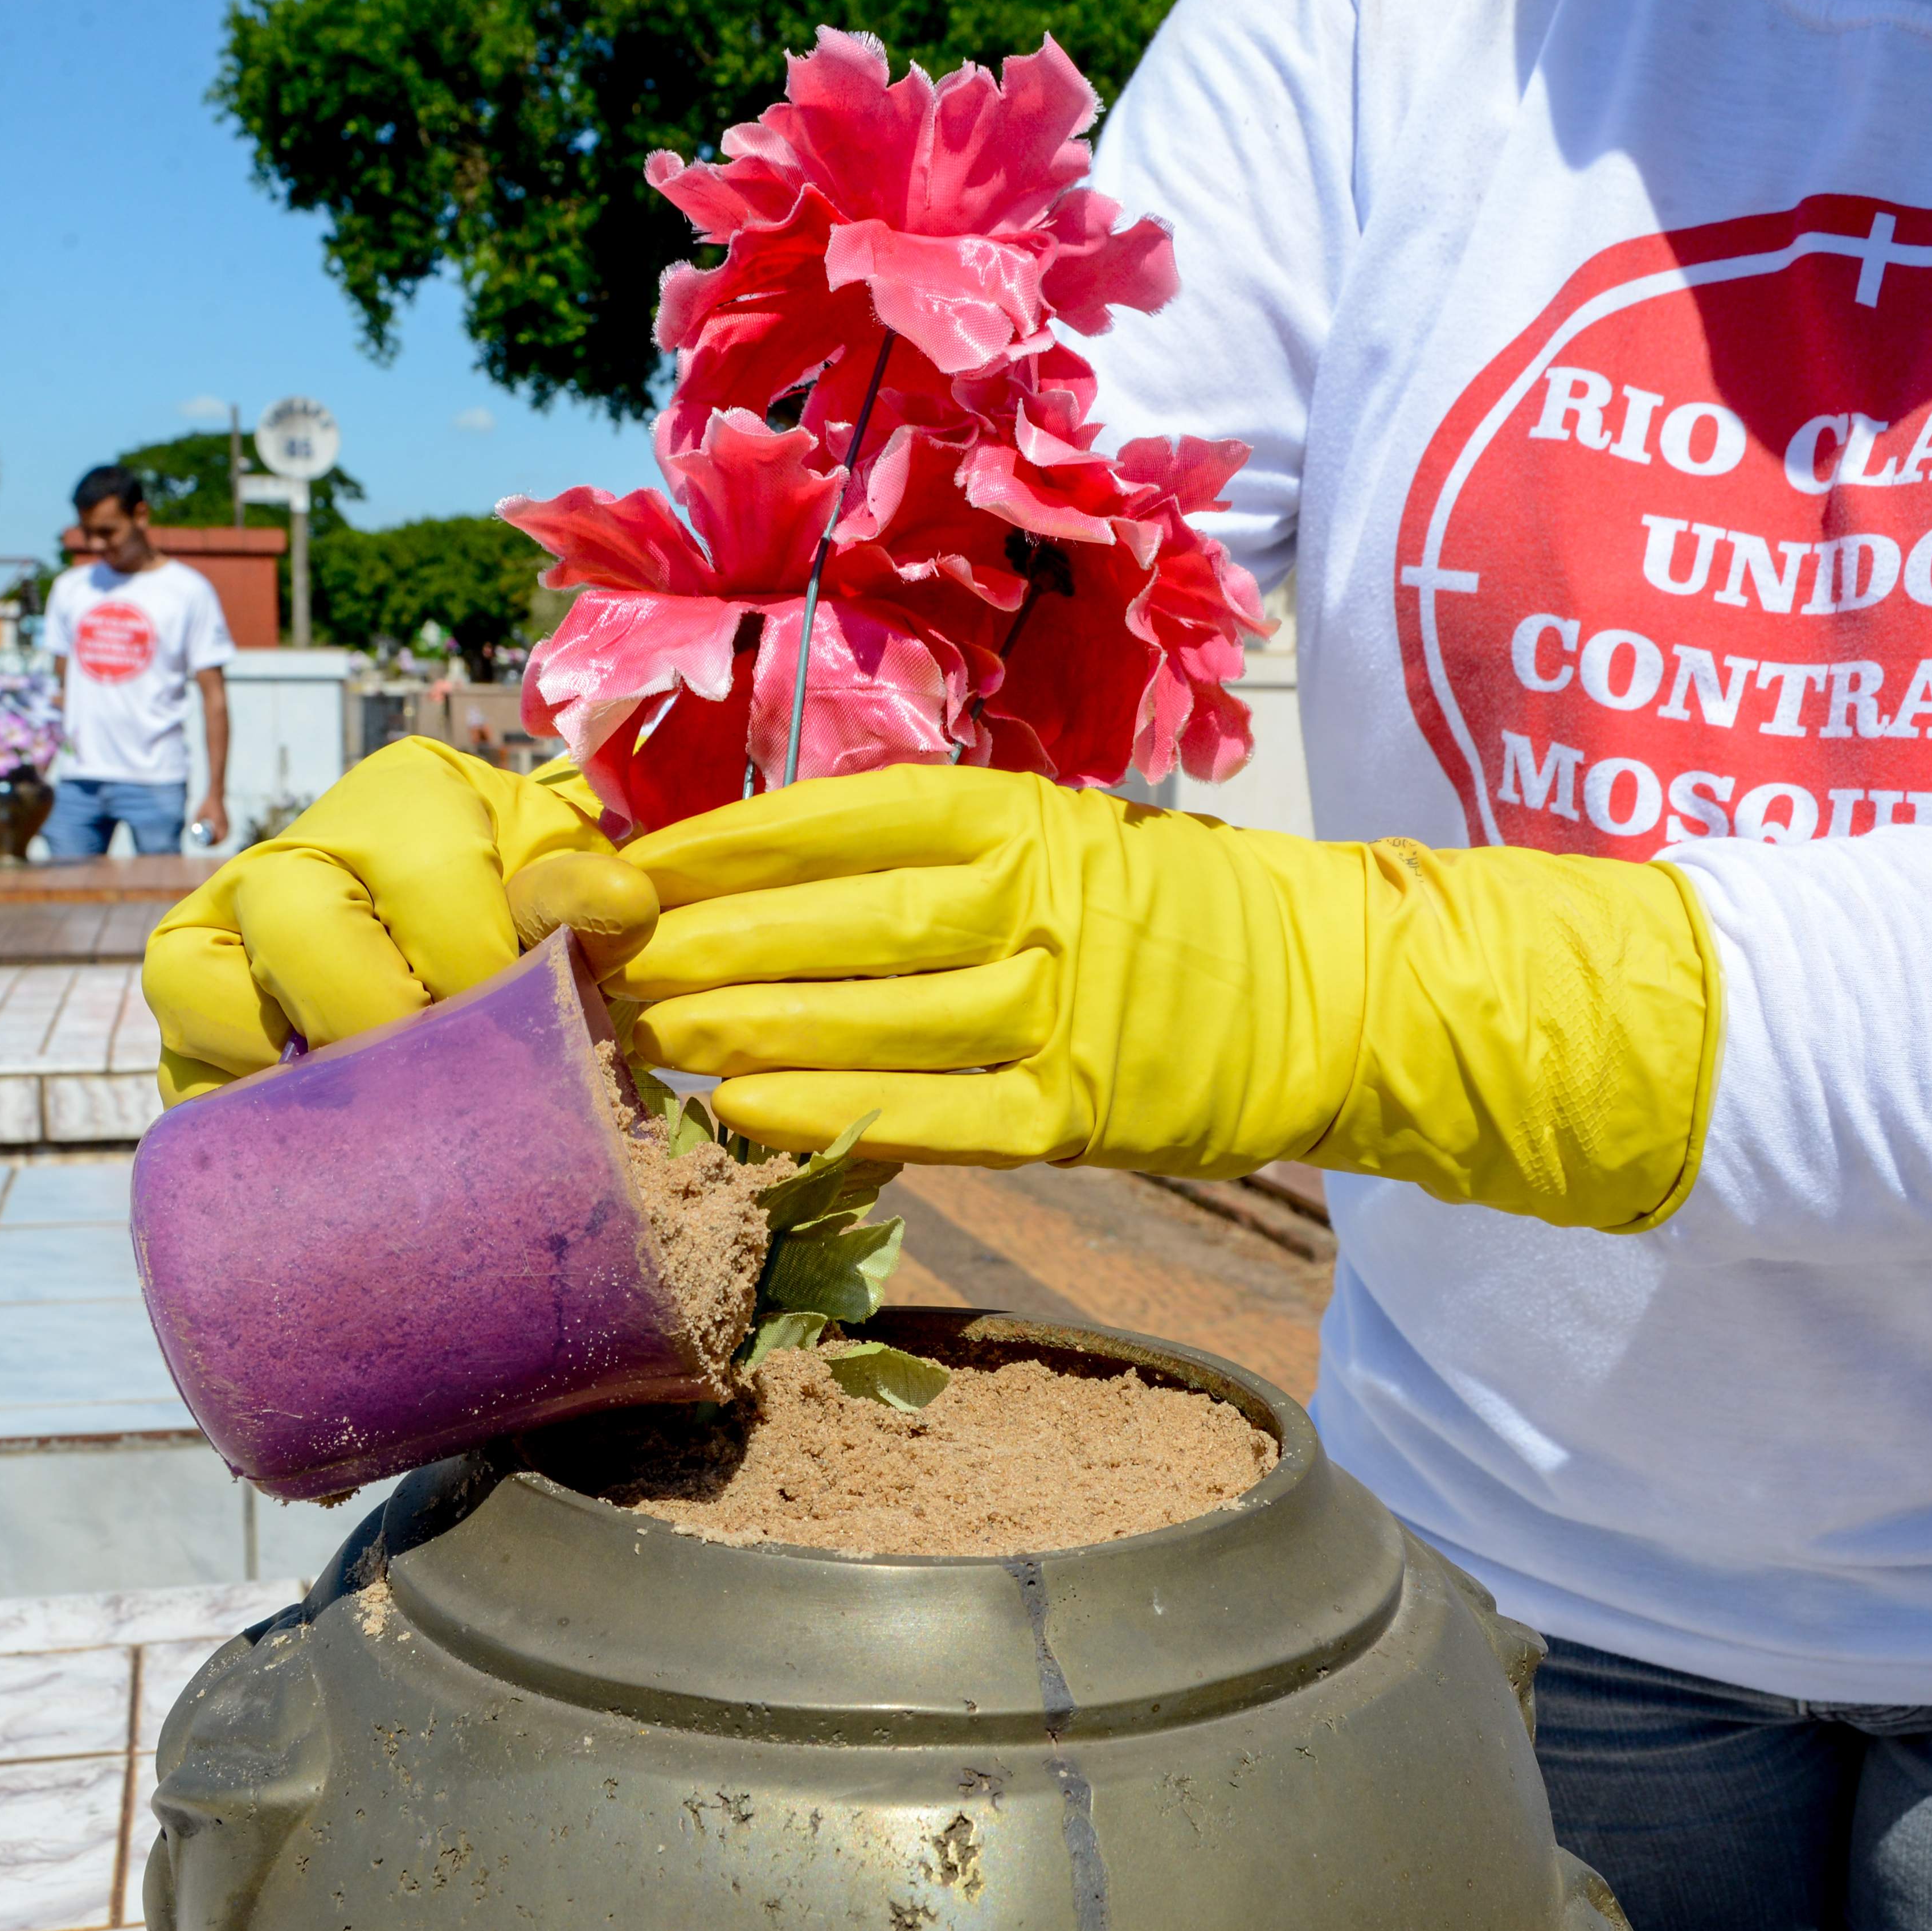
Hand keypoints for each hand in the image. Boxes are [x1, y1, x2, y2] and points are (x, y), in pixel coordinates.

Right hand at [143, 738, 654, 1103]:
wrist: (477, 919)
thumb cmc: (524, 901)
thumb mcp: (565, 886)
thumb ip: (584, 897)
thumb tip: (620, 907)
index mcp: (402, 801)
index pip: (427, 884)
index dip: (479, 972)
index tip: (524, 1029)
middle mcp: (293, 852)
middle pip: (295, 923)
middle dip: (376, 1018)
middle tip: (438, 1082)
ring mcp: (223, 929)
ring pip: (196, 983)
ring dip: (278, 1062)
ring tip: (362, 1110)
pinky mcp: (193, 1012)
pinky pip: (178, 1066)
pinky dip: (234, 1118)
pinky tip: (308, 1150)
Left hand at [614, 766, 1720, 1230]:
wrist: (1330, 989)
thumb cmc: (1168, 907)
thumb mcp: (1056, 834)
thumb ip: (932, 849)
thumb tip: (768, 866)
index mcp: (1018, 816)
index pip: (834, 818)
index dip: (718, 846)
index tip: (626, 867)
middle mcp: (1032, 902)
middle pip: (830, 921)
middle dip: (701, 947)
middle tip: (601, 969)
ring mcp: (1057, 1009)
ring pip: (867, 1016)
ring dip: (742, 1031)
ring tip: (644, 1040)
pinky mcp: (1078, 1112)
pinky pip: (929, 1113)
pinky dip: (830, 1113)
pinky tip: (743, 1114)